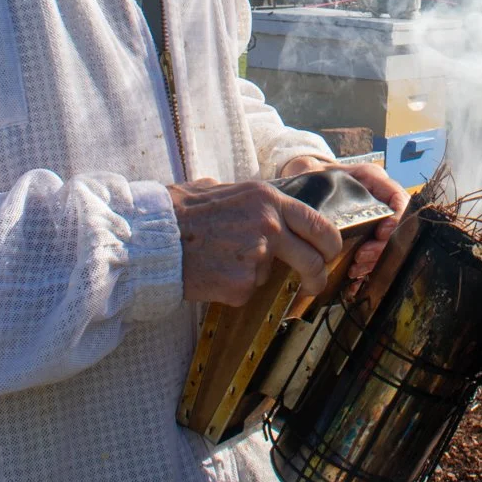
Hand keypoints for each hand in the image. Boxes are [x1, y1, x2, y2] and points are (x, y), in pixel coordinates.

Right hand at [169, 178, 342, 305]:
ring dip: (251, 275)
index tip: (328, 255)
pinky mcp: (241, 285)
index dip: (330, 244)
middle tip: (313, 284)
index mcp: (267, 199)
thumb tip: (264, 207)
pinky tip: (210, 273)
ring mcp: (256, 257)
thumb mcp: (220, 189)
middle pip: (313, 258)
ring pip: (270, 275)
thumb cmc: (179, 212)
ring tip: (219, 261)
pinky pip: (246, 291)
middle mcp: (268, 226)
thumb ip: (250, 201)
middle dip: (318, 275)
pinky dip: (232, 288)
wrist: (151, 238)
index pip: (318, 223)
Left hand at [276, 154, 410, 281]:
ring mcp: (375, 220)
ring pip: (386, 245)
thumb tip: (309, 174)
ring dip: (373, 260)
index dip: (397, 218)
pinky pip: (375, 255)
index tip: (382, 232)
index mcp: (373, 180)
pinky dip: (366, 268)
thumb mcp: (316, 170)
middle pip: (395, 227)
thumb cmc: (315, 175)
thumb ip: (315, 171)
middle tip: (361, 257)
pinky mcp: (366, 237)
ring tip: (354, 269)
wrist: (308, 184)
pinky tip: (353, 277)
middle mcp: (380, 200)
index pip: (398, 198)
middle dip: (381, 247)